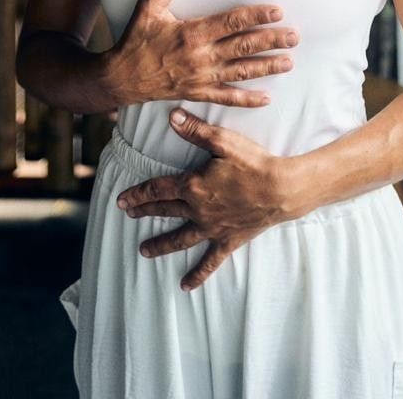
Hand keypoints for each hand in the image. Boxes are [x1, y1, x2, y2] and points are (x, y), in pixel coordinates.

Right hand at [110, 0, 299, 107]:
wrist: (120, 79)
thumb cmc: (135, 40)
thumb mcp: (148, 8)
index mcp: (192, 33)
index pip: (232, 21)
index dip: (256, 16)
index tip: (277, 11)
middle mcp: (201, 56)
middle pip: (244, 46)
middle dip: (271, 40)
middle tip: (295, 36)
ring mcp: (201, 77)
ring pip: (241, 72)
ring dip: (267, 67)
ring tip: (289, 62)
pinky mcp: (198, 93)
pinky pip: (227, 98)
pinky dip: (247, 99)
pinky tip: (266, 97)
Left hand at [116, 108, 301, 289]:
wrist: (281, 189)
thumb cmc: (253, 162)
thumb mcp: (223, 141)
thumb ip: (196, 131)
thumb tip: (171, 116)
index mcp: (193, 186)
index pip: (158, 189)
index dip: (138, 193)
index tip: (121, 200)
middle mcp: (198, 210)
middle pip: (165, 211)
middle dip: (144, 212)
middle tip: (127, 216)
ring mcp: (212, 228)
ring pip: (180, 239)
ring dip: (161, 245)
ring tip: (143, 251)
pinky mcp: (228, 240)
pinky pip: (210, 262)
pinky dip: (197, 274)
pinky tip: (185, 286)